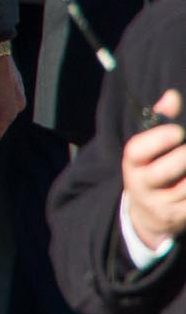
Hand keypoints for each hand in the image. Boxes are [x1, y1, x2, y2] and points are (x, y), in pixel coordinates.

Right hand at [124, 89, 185, 250]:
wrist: (150, 216)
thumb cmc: (152, 170)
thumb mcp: (149, 149)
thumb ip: (160, 121)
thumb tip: (172, 96)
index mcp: (132, 164)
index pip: (137, 151)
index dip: (157, 140)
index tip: (178, 131)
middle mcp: (141, 186)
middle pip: (165, 170)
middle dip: (183, 158)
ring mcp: (161, 205)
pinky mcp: (179, 218)